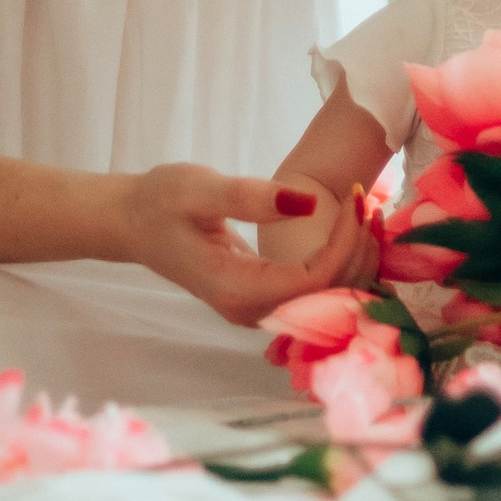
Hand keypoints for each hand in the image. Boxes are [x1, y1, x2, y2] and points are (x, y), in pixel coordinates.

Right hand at [113, 164, 371, 327]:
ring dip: (354, 256)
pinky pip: (314, 290)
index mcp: (237, 290)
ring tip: (364, 209)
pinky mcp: (263, 298)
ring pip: (327, 298)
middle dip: (357, 249)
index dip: (344, 242)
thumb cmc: (161, 201)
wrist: (132, 222)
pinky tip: (349, 228)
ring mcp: (257, 310)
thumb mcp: (200, 188)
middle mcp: (251, 311)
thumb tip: (308, 205)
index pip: (314, 280)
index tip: (355, 197)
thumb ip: (250, 198)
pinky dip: (339, 260)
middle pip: (328, 296)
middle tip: (368, 199)